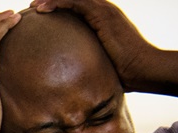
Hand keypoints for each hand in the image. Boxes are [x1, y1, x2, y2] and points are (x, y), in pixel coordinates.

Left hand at [29, 0, 157, 91]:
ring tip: (34, 5)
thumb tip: (70, 79)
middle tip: (33, 6)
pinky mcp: (103, 15)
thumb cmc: (125, 73)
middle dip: (53, 1)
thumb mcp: (101, 63)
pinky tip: (42, 8)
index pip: (78, 7)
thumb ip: (87, 62)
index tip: (41, 13)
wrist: (144, 69)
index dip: (60, 7)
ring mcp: (105, 11)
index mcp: (104, 20)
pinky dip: (59, 3)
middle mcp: (105, 11)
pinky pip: (76, 3)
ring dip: (52, 0)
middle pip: (75, 0)